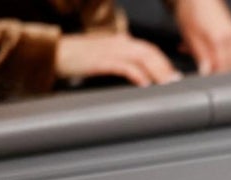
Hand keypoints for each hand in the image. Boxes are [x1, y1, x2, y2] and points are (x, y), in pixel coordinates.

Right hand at [55, 33, 180, 85]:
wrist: (51, 53)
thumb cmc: (77, 58)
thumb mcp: (105, 59)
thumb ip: (123, 65)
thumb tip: (141, 79)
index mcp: (121, 42)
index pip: (150, 50)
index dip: (166, 63)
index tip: (176, 77)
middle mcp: (118, 43)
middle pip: (150, 52)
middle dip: (167, 68)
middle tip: (179, 84)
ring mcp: (109, 50)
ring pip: (141, 57)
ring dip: (158, 71)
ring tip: (169, 85)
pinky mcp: (99, 60)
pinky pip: (123, 66)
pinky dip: (137, 74)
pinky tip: (146, 84)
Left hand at [172, 0, 230, 74]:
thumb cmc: (191, 10)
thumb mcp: (190, 36)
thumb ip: (200, 57)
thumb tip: (207, 73)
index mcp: (220, 39)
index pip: (223, 68)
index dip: (215, 77)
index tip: (206, 80)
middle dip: (218, 71)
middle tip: (204, 71)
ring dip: (218, 62)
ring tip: (201, 56)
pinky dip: (220, 53)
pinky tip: (206, 49)